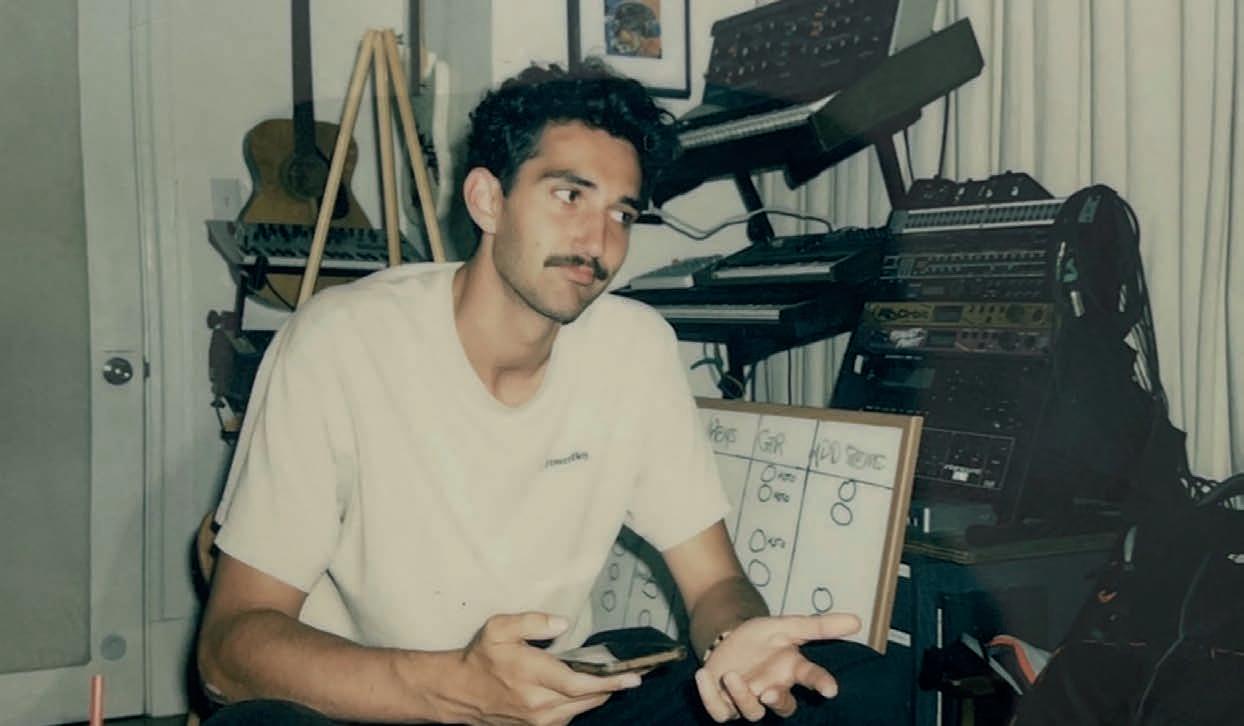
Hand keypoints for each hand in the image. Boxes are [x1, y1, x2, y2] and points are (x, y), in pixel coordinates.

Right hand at [448, 612, 642, 725]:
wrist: (460, 692)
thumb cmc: (482, 657)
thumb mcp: (498, 628)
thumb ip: (531, 622)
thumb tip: (563, 623)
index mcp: (531, 675)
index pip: (578, 682)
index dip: (609, 681)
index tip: (633, 676)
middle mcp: (538, 703)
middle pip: (587, 698)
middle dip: (611, 686)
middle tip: (632, 672)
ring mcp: (538, 721)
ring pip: (581, 708)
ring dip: (597, 694)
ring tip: (611, 677)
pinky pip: (570, 716)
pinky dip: (581, 703)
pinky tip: (584, 688)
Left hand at [694, 613, 860, 721]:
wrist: (729, 638)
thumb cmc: (763, 638)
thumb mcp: (788, 625)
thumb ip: (819, 625)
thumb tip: (857, 620)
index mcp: (791, 670)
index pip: (811, 678)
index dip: (821, 684)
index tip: (831, 689)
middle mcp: (774, 689)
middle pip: (784, 707)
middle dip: (778, 702)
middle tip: (769, 693)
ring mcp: (749, 699)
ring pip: (751, 713)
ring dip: (742, 697)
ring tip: (730, 675)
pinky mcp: (724, 704)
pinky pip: (719, 711)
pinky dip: (709, 697)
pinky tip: (703, 675)